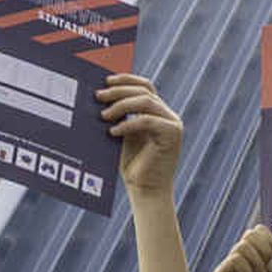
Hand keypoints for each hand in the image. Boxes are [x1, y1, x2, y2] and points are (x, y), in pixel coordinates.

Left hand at [101, 73, 182, 198]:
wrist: (146, 191)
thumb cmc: (132, 166)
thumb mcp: (123, 135)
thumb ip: (119, 116)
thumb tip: (99, 97)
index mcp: (158, 113)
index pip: (144, 87)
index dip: (126, 80)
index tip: (106, 81)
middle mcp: (168, 115)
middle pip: (144, 91)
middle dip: (119, 91)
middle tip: (98, 96)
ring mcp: (172, 124)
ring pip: (146, 101)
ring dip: (122, 105)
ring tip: (104, 115)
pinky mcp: (172, 135)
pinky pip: (148, 121)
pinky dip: (128, 124)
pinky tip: (113, 132)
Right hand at [214, 224, 271, 271]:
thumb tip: (268, 228)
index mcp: (254, 252)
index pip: (258, 230)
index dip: (270, 242)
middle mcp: (240, 255)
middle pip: (250, 234)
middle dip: (265, 253)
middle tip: (268, 271)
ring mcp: (229, 264)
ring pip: (243, 246)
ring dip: (258, 265)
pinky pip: (235, 259)